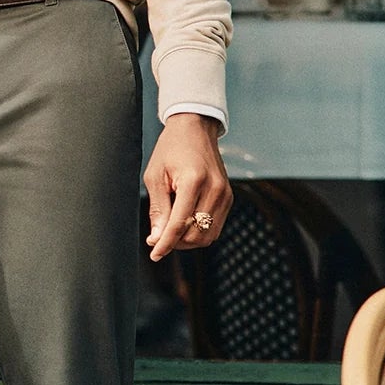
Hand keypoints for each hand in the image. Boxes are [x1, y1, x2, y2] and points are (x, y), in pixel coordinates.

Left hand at [144, 113, 231, 260]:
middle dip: (175, 242)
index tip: (154, 254)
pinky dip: (198, 231)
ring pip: (208, 236)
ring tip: (171, 228)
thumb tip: (157, 239)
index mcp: (194, 181)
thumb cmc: (171, 149)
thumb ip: (158, 210)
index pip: (179, 224)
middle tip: (158, 235)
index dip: (165, 243)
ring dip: (187, 240)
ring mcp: (225, 195)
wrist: (194, 129)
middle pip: (196, 235)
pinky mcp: (229, 198)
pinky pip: (215, 227)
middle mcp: (215, 190)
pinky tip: (184, 221)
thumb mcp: (155, 176)